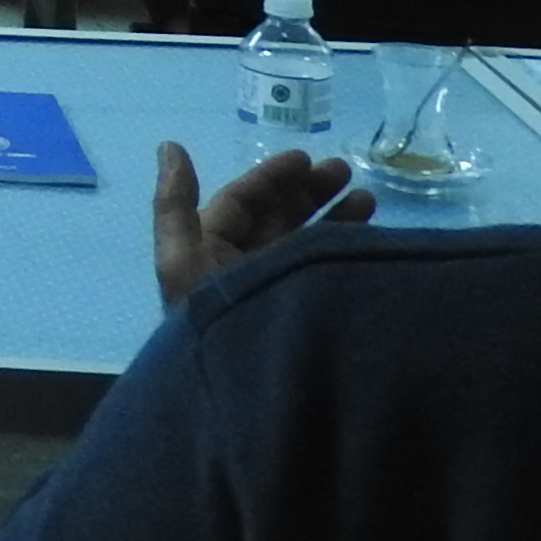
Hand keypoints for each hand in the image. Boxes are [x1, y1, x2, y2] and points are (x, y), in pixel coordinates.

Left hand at [150, 139, 366, 308]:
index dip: (270, 178)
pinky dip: (347, 252)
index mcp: (211, 254)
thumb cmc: (211, 320)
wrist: (244, 395)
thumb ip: (174, 203)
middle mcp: (245, 271)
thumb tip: (168, 145)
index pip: (241, 205)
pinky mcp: (309, 318)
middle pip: (277, 220)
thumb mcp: (181, 258)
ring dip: (336, 218)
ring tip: (369, 198)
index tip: (307, 158)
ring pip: (307, 245)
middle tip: (346, 171)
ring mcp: (278, 295)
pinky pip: (328, 275)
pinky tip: (371, 239)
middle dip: (308, 192)